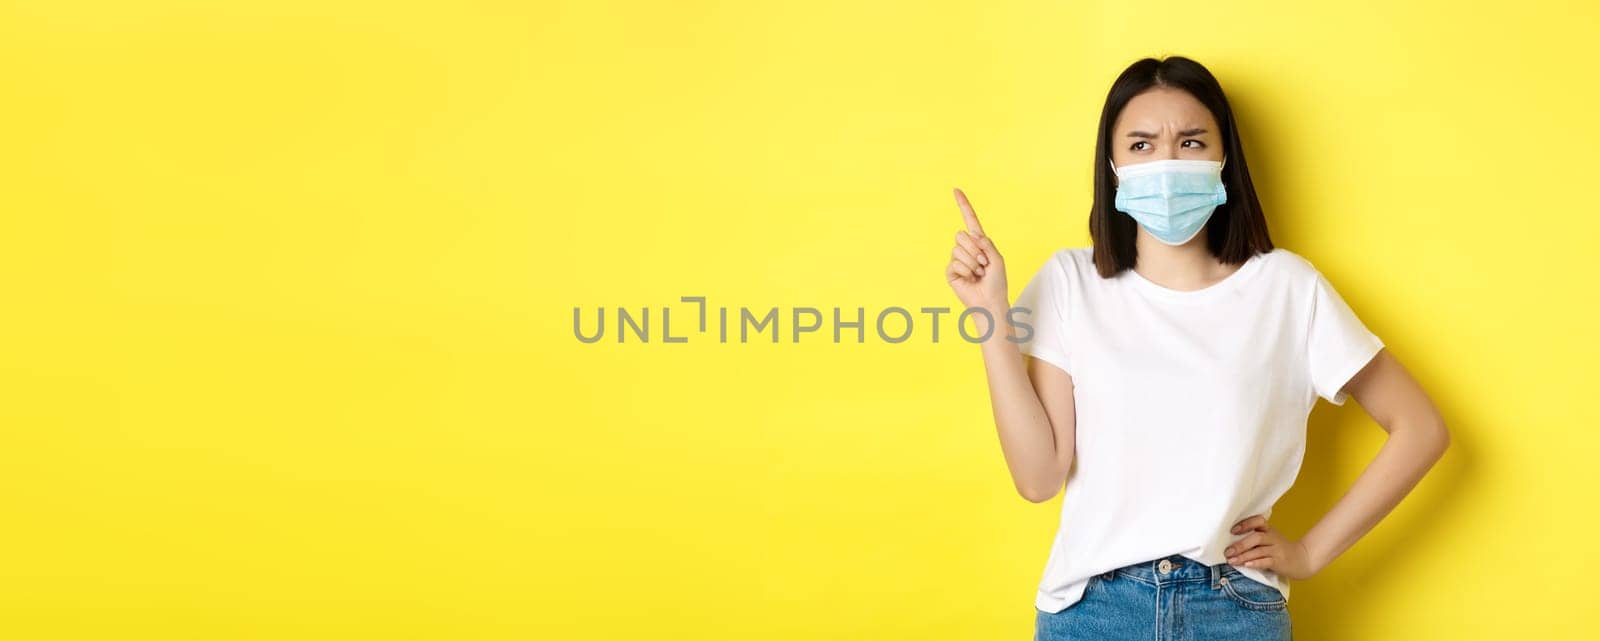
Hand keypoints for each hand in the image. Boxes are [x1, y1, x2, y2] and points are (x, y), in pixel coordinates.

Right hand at [945, 188, 1007, 309]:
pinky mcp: (950, 271)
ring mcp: (957, 259)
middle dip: (975, 250)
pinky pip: (954, 263)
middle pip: (962, 235)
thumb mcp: (997, 259)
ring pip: (958, 249)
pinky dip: (965, 271)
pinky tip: (970, 279)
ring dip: (972, 263)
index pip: (970, 220)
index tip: (956, 190)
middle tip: (983, 265)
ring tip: (978, 274)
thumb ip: (986, 244)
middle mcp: (967, 248)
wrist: (990, 302)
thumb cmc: (997, 282)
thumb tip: (971, 235)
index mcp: (980, 242)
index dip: (963, 205)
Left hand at [1224, 514, 1318, 579]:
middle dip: (1240, 545)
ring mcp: (1277, 550)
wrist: (1303, 560)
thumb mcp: (1270, 538)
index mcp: (1269, 530)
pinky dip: (1256, 563)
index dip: (1245, 524)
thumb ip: (1254, 537)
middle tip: (1227, 552)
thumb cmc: (1280, 549)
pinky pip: (1267, 562)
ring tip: (1231, 561)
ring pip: (1259, 551)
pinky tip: (1247, 565)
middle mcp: (1273, 538)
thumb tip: (1230, 542)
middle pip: (1256, 537)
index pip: (1258, 521)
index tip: (1232, 530)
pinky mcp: (1280, 562)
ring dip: (1243, 556)